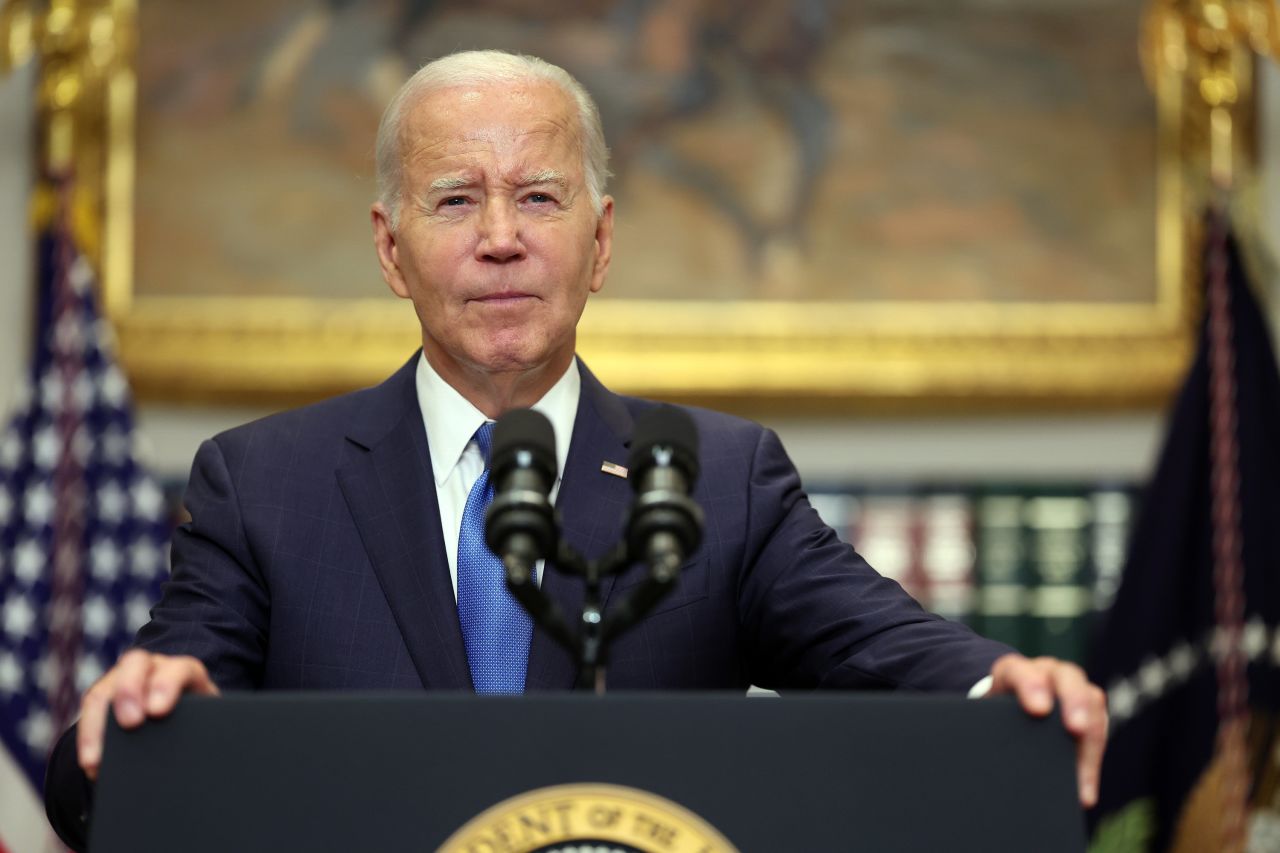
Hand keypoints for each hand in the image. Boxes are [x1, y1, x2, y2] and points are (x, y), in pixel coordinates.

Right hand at [76, 649, 219, 780]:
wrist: (184, 720)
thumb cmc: (200, 722)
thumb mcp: (207, 721)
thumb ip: (205, 727)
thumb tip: (202, 754)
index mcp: (184, 671)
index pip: (179, 668)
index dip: (167, 685)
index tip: (158, 711)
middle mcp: (152, 668)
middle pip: (135, 665)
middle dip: (129, 692)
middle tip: (130, 723)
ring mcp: (124, 679)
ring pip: (104, 689)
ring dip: (97, 724)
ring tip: (96, 761)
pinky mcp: (104, 699)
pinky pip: (89, 712)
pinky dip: (88, 739)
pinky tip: (91, 765)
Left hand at [988, 653, 1107, 807]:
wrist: (1004, 713)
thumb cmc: (992, 716)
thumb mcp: (985, 718)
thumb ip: (987, 729)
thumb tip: (989, 761)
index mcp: (1014, 671)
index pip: (1019, 670)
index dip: (1030, 685)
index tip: (1037, 710)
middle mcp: (1046, 673)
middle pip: (1066, 677)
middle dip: (1073, 701)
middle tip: (1075, 728)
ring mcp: (1071, 688)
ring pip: (1091, 699)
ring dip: (1091, 733)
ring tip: (1082, 774)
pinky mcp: (1088, 710)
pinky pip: (1098, 730)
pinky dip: (1091, 761)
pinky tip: (1084, 792)